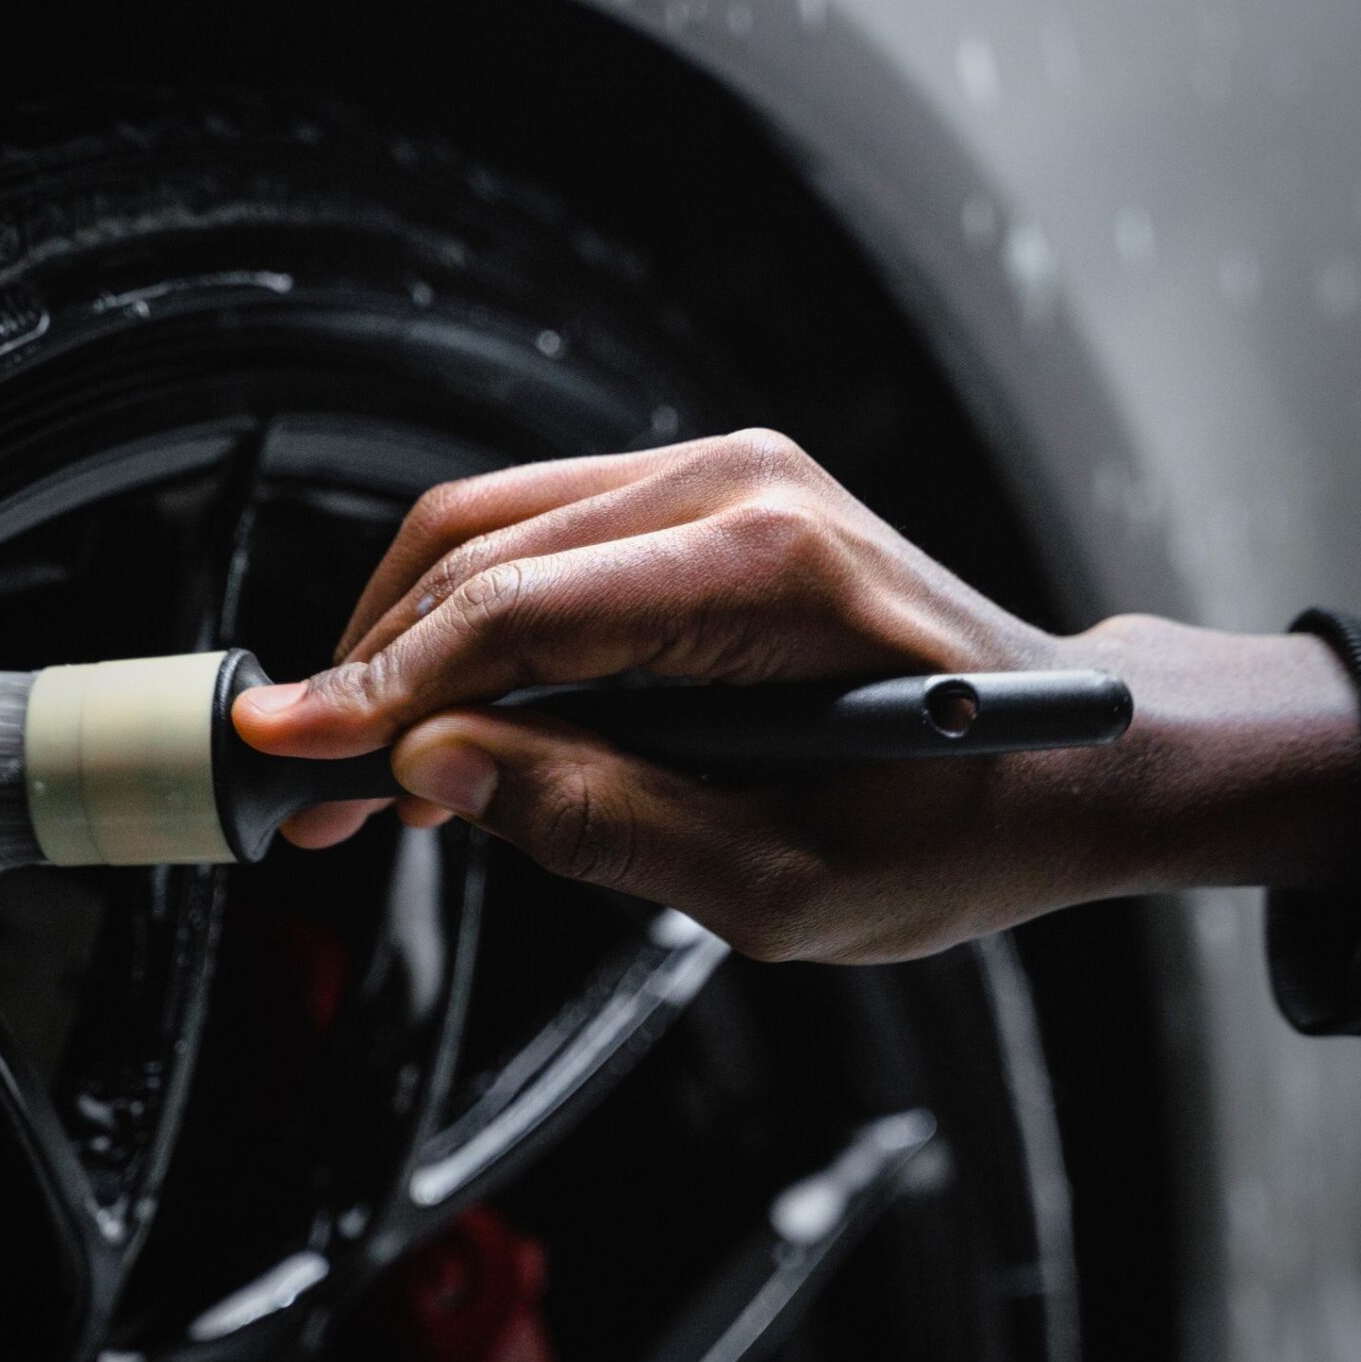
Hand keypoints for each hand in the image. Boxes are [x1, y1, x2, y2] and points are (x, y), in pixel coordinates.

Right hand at [233, 429, 1360, 961]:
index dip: (380, 685)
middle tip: (306, 792)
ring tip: (358, 769)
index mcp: (766, 569)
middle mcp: (737, 485)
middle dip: (370, 670)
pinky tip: (443, 715)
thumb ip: (606, 826)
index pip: (514, 609)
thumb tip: (438, 775)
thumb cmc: (965, 825)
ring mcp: (724, 475)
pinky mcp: (710, 499)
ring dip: (404, 642)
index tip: (285, 752)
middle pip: (477, 546)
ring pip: (490, 528)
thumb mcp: (790, 886)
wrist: (1075, 756)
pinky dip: (468, 620)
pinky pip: (543, 538)